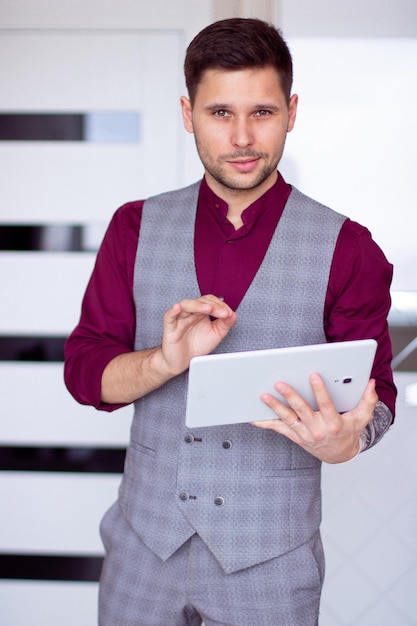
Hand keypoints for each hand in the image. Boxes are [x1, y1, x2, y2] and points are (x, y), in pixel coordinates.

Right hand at [160, 294, 236, 376]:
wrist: (182, 361)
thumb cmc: (196, 345)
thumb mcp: (216, 334)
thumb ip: (225, 324)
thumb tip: (233, 314)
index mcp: (201, 312)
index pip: (210, 301)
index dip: (221, 305)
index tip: (229, 314)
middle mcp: (190, 313)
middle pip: (200, 301)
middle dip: (214, 306)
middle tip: (224, 314)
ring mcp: (179, 318)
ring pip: (186, 305)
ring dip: (198, 305)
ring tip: (209, 308)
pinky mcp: (170, 327)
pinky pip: (169, 316)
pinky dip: (173, 311)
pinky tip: (178, 308)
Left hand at [253, 373, 377, 462]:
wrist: (339, 454)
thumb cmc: (349, 430)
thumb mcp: (362, 417)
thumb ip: (367, 400)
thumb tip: (371, 382)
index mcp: (334, 423)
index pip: (326, 404)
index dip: (320, 390)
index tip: (313, 375)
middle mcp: (317, 429)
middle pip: (301, 411)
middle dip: (290, 396)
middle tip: (279, 383)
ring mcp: (304, 434)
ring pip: (286, 419)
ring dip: (274, 407)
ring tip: (263, 395)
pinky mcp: (294, 436)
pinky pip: (276, 429)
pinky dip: (263, 423)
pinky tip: (250, 416)